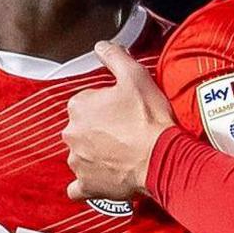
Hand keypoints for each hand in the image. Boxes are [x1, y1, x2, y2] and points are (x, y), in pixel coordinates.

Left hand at [63, 40, 175, 201]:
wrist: (162, 158)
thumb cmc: (149, 118)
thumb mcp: (136, 76)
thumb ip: (114, 56)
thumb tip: (101, 46)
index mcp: (78, 106)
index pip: (86, 102)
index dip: (107, 105)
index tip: (123, 110)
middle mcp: (71, 133)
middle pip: (82, 128)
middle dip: (99, 129)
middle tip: (126, 132)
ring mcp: (77, 161)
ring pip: (81, 154)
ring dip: (95, 154)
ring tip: (122, 155)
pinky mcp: (87, 185)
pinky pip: (78, 187)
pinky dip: (87, 183)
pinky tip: (100, 179)